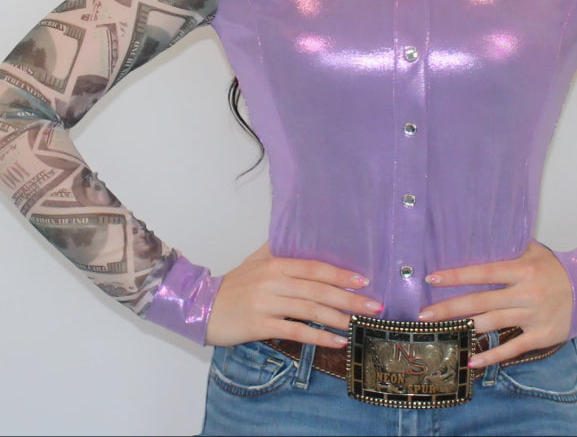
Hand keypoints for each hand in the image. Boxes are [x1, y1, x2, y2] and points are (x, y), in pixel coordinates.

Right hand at [205, 242, 381, 348]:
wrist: (201, 307)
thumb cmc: (234, 285)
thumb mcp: (256, 260)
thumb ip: (280, 249)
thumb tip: (305, 234)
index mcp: (276, 264)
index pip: (315, 267)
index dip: (340, 274)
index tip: (364, 280)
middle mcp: (273, 281)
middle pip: (317, 290)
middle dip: (349, 298)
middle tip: (374, 305)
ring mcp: (266, 304)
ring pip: (309, 311)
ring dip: (338, 318)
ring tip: (360, 323)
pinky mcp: (259, 326)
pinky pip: (295, 332)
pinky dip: (318, 338)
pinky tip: (337, 341)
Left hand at [418, 241, 572, 367]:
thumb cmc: (555, 268)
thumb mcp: (533, 251)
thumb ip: (508, 247)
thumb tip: (477, 233)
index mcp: (522, 269)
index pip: (483, 272)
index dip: (457, 276)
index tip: (432, 279)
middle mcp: (526, 292)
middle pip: (481, 301)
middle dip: (450, 307)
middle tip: (424, 314)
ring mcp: (533, 316)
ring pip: (493, 323)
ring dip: (465, 328)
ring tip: (441, 332)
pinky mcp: (541, 336)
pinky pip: (512, 348)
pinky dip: (491, 355)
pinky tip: (471, 359)